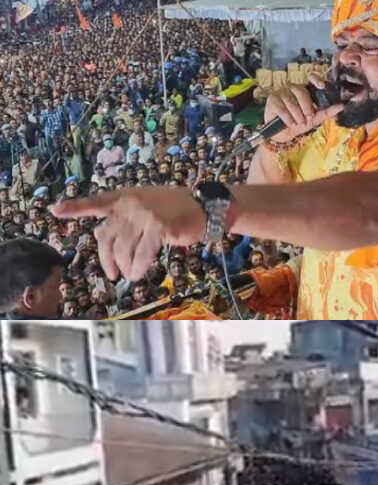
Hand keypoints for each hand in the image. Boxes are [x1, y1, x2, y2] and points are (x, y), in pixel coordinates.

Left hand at [52, 186, 206, 281]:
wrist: (204, 208)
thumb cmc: (176, 208)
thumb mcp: (147, 204)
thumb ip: (125, 217)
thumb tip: (102, 237)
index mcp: (125, 197)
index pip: (96, 203)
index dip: (76, 207)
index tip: (55, 210)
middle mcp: (131, 205)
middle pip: (108, 238)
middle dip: (108, 260)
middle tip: (113, 274)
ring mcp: (145, 216)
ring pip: (124, 249)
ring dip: (125, 267)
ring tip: (131, 275)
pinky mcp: (159, 229)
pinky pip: (143, 254)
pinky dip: (139, 267)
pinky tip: (139, 274)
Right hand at [262, 73, 343, 143]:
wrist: (284, 134)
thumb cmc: (299, 123)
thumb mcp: (315, 119)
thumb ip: (327, 112)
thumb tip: (341, 106)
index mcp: (304, 90)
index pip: (310, 77)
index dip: (316, 79)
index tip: (321, 85)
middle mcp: (292, 87)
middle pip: (302, 92)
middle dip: (306, 108)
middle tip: (307, 119)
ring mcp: (281, 92)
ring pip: (291, 102)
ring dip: (297, 116)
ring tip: (297, 123)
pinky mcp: (272, 99)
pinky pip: (282, 109)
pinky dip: (288, 119)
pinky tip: (290, 123)